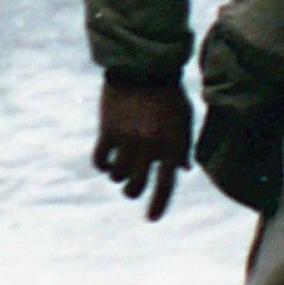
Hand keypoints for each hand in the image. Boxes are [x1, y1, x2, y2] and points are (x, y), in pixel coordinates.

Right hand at [94, 74, 191, 220]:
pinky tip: (105, 161)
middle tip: (130, 188)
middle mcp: (149, 147)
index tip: (151, 218)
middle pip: (136, 185)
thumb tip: (183, 170)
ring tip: (118, 167)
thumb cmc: (169, 92)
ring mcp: (128, 139)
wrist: (144, 66)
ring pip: (117, 175)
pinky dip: (102, 165)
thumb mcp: (184, 118)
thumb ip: (183, 145)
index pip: (166, 185)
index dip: (158, 205)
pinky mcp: (108, 130)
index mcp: (171, 145)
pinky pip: (100, 160)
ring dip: (117, 175)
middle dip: (132, 190)